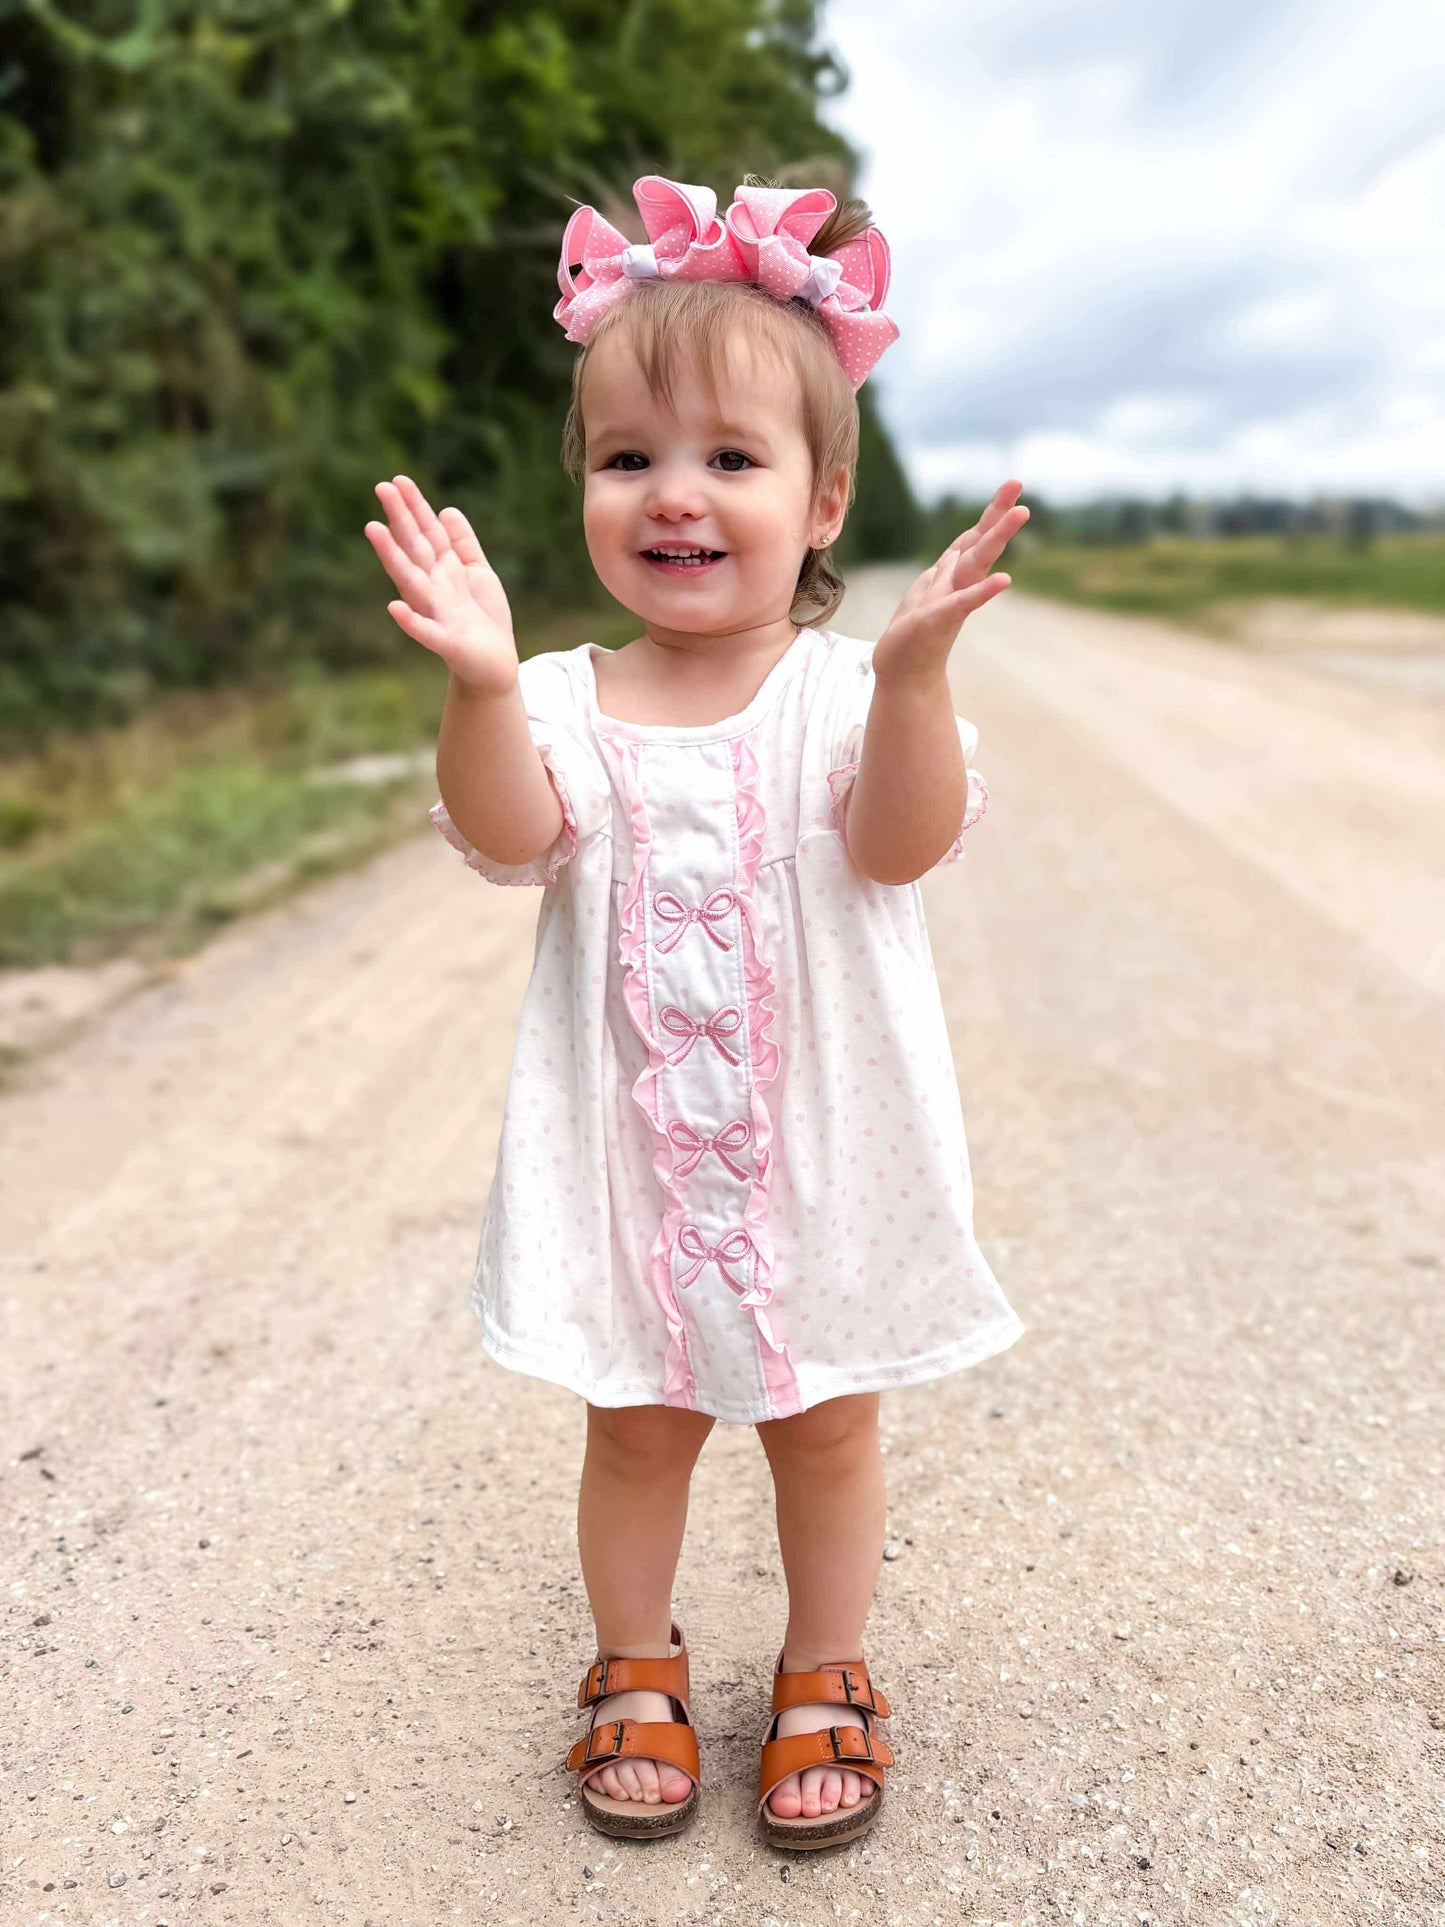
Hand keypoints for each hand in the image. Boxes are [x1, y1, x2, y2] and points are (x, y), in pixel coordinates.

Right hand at [364, 476, 519, 694]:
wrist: (494, 665)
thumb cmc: (482, 618)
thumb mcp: (477, 573)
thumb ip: (463, 544)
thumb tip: (446, 510)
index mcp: (443, 570)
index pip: (427, 533)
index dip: (415, 507)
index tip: (398, 480)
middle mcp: (434, 587)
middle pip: (416, 548)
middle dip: (401, 519)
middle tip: (381, 487)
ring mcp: (437, 613)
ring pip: (412, 581)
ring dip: (392, 556)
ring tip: (373, 529)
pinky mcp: (446, 642)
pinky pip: (426, 632)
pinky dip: (411, 621)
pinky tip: (394, 607)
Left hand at [871, 480, 1028, 682]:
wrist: (903, 676)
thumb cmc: (914, 637)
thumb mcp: (926, 592)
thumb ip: (945, 570)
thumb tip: (959, 549)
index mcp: (952, 576)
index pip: (974, 537)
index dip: (991, 512)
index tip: (1012, 484)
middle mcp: (957, 586)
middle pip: (981, 543)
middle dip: (999, 515)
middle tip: (1018, 485)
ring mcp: (951, 602)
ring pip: (975, 564)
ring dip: (996, 538)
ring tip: (1021, 513)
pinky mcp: (939, 622)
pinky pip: (963, 603)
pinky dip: (982, 592)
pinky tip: (1005, 580)